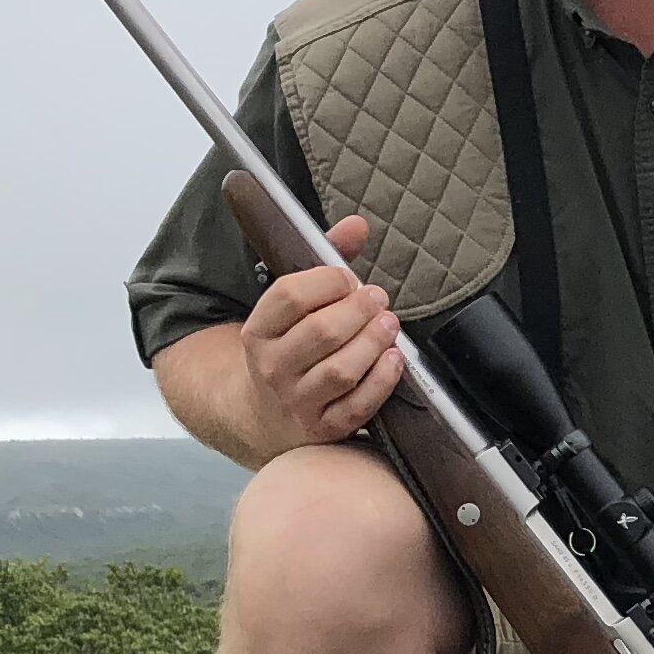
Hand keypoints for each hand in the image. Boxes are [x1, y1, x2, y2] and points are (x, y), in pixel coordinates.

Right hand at [241, 211, 406, 446]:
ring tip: (388, 325)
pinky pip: (358, 407)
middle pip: (321, 332)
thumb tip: (357, 224)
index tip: (349, 278)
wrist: (266, 415)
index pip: (289, 296)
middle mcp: (272, 368)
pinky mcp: (323, 429)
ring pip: (341, 370)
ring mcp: (297, 402)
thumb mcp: (294, 307)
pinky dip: (381, 382)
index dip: (327, 281)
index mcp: (258, 331)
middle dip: (359, 310)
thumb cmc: (292, 347)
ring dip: (373, 342)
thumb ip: (326, 261)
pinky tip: (394, 360)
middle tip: (378, 299)